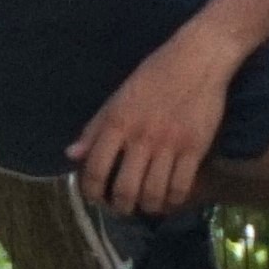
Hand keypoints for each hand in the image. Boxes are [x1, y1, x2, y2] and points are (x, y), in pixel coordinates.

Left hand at [74, 26, 233, 218]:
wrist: (197, 60)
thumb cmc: (153, 77)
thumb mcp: (117, 98)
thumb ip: (95, 128)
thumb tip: (72, 155)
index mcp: (116, 123)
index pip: (94, 169)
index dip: (91, 191)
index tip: (95, 198)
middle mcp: (141, 137)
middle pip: (125, 188)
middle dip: (120, 206)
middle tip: (121, 208)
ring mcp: (170, 144)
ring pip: (154, 192)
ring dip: (147, 206)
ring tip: (145, 205)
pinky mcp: (196, 147)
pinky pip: (182, 186)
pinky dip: (174, 200)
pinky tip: (169, 199)